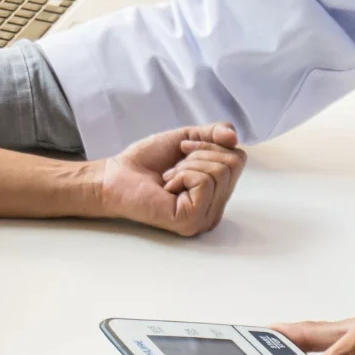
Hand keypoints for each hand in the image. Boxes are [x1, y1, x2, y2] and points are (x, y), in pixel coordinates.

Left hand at [95, 123, 246, 235]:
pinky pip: (204, 182)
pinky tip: (167, 188)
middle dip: (200, 153)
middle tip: (174, 166)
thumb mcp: (187, 138)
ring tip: (169, 178)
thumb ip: (214, 134)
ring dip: (188, 166)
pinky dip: (182, 175)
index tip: (183, 150)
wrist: (116, 176)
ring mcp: (205, 217)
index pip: (239, 158)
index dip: (211, 145)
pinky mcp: (192, 220)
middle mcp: (215, 209)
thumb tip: (234, 136)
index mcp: (217, 192)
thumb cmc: (147, 162)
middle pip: (233, 164)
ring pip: (220, 172)